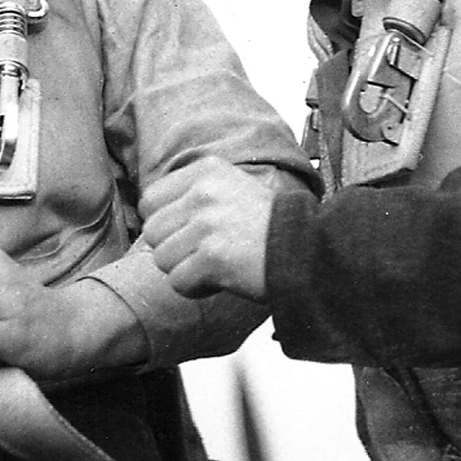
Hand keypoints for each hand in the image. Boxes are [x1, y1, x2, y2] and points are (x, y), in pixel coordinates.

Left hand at [139, 156, 274, 300]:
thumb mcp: (233, 189)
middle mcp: (203, 193)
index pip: (150, 200)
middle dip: (173, 250)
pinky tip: (220, 281)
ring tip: (216, 267)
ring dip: (185, 271)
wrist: (310, 251)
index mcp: (206, 171)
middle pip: (152, 232)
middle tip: (205, 255)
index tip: (190, 234)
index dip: (165, 224)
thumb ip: (192, 197)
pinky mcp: (213, 257)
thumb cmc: (271, 228)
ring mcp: (207, 224)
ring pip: (162, 259)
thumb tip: (150, 227)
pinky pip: (178, 282)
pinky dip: (196, 289)